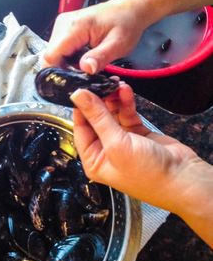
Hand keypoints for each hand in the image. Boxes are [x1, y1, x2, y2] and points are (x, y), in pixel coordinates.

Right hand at [43, 0, 146, 73]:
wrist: (129, 10)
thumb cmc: (126, 24)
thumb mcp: (118, 45)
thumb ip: (101, 57)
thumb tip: (86, 68)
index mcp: (74, 27)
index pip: (51, 56)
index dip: (58, 74)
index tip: (73, 82)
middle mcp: (63, 25)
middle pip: (51, 57)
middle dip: (64, 71)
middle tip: (85, 77)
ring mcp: (63, 26)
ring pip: (55, 56)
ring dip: (68, 67)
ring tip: (87, 68)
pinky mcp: (65, 30)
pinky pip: (61, 51)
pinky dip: (70, 60)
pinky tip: (85, 61)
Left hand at [70, 84, 212, 246]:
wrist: (182, 178)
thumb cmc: (146, 172)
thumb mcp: (117, 144)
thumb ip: (98, 117)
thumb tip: (78, 96)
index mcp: (94, 160)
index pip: (81, 129)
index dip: (81, 108)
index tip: (81, 87)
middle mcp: (105, 150)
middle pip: (96, 120)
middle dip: (99, 101)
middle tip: (101, 82)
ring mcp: (122, 141)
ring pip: (112, 115)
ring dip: (113, 99)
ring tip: (116, 84)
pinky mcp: (137, 133)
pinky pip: (127, 115)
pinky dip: (126, 103)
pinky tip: (125, 91)